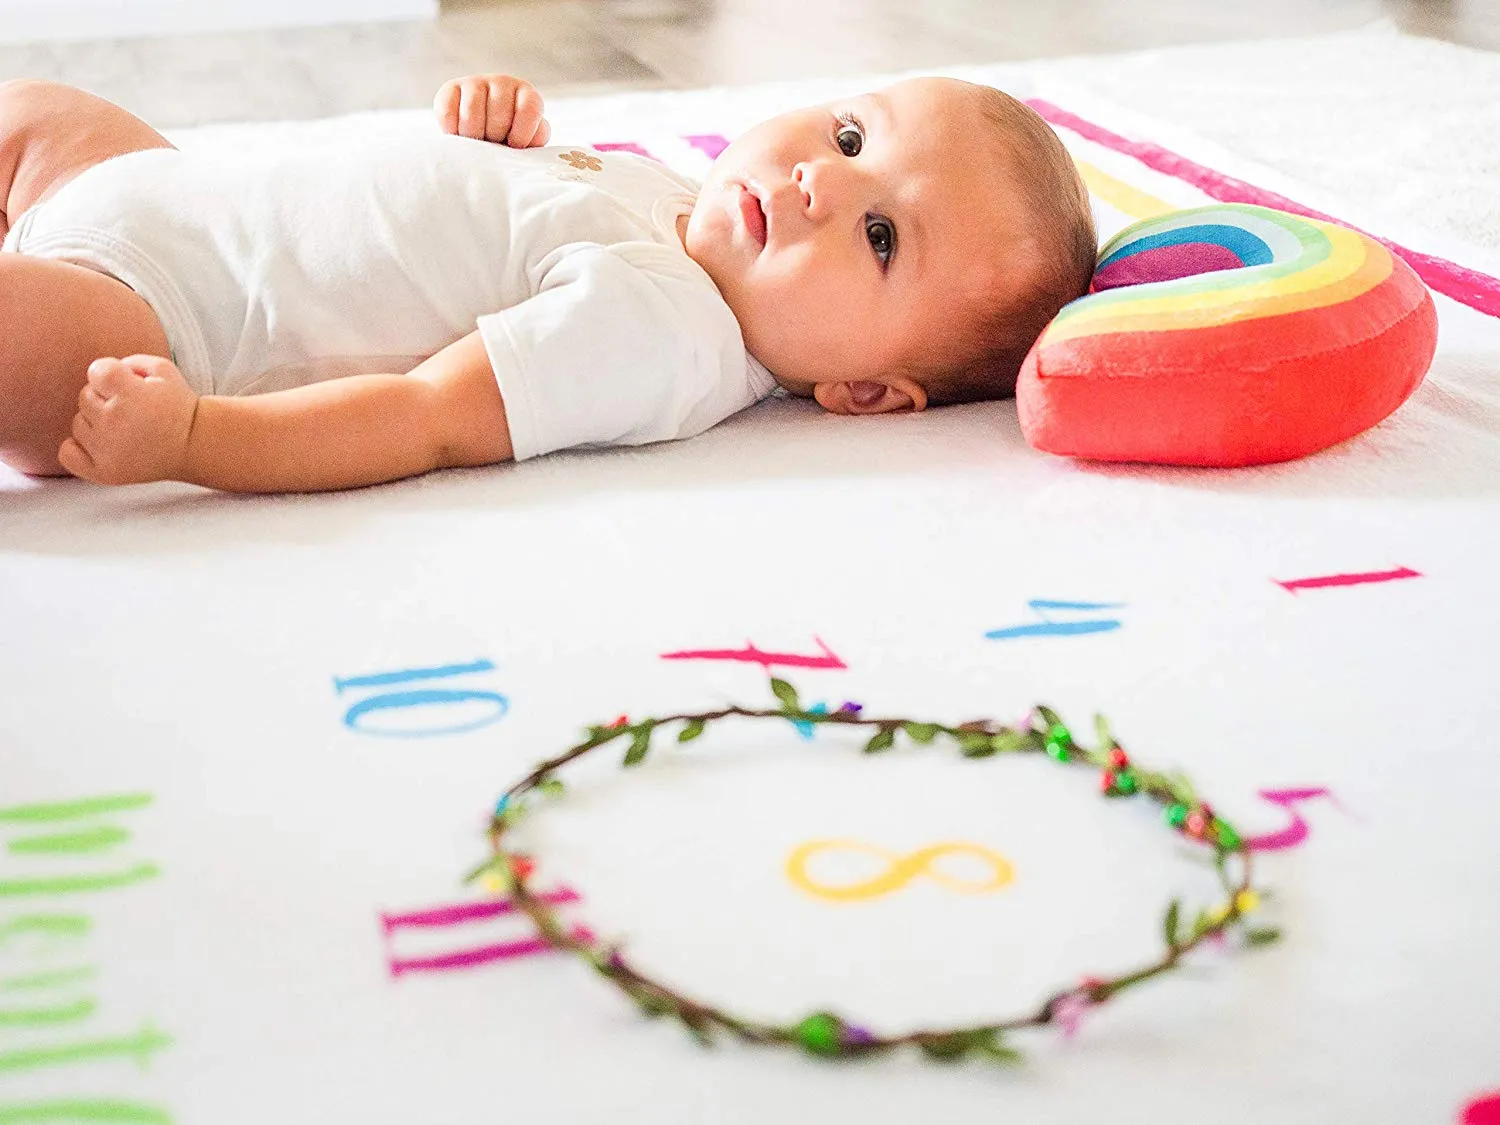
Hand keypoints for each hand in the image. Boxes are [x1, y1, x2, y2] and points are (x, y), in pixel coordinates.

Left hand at [57, 355, 197, 484]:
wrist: (195, 446)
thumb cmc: (177, 405)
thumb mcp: (164, 370)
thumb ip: (130, 361)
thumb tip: (102, 373)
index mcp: (131, 395)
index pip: (96, 371)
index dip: (112, 374)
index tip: (130, 384)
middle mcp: (115, 422)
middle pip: (85, 397)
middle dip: (105, 398)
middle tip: (132, 409)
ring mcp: (108, 449)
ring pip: (79, 423)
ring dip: (96, 422)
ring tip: (124, 428)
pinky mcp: (104, 471)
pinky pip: (67, 453)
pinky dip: (76, 448)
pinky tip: (99, 444)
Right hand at [434, 75, 550, 146]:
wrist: (482, 135)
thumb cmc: (509, 140)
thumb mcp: (529, 141)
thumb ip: (535, 138)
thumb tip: (529, 139)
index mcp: (527, 94)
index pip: (529, 109)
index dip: (522, 133)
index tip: (514, 145)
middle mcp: (502, 82)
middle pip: (499, 114)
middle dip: (495, 138)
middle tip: (492, 143)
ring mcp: (475, 82)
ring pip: (472, 113)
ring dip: (473, 136)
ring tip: (476, 141)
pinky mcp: (451, 89)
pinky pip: (448, 111)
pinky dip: (452, 130)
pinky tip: (458, 134)